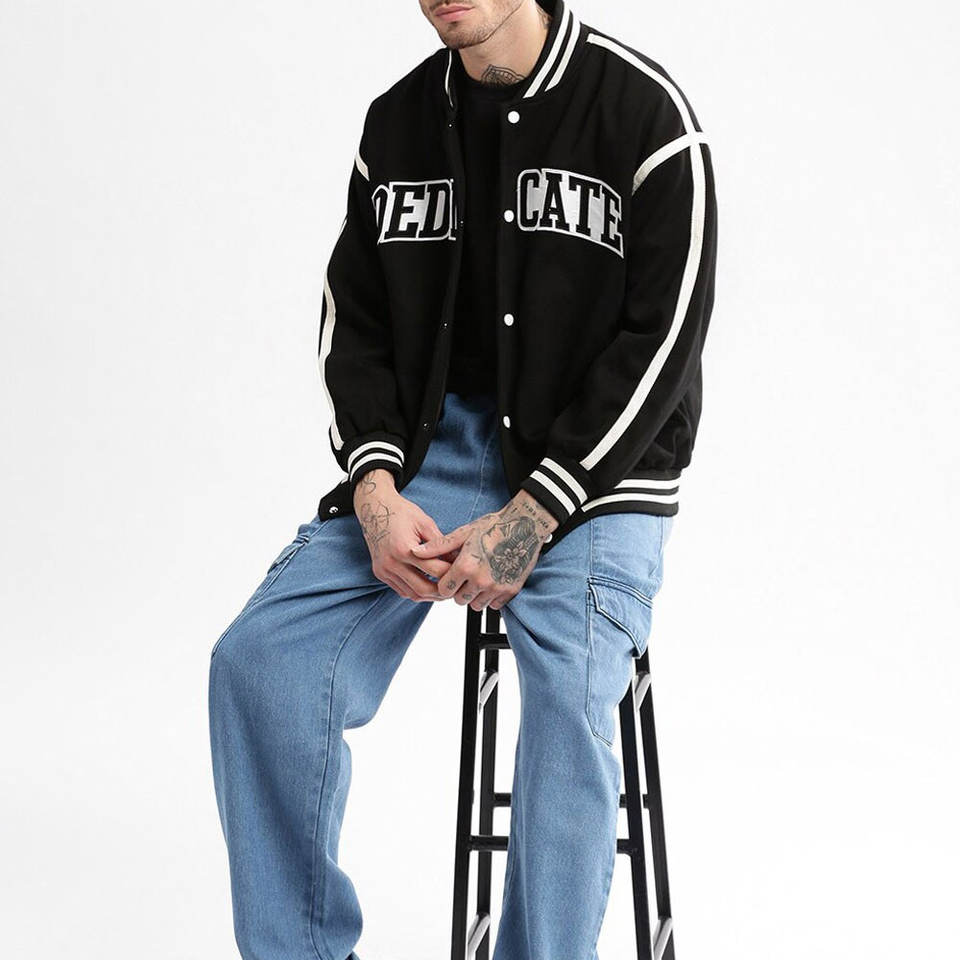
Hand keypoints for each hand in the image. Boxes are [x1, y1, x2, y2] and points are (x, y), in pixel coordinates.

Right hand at [353, 468, 452, 601]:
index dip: (451, 572)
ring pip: (411, 594)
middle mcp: (391, 563)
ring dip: (429, 595)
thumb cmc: (401, 512)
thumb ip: (441, 544)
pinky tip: (428, 586)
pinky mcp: (380, 573)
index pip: (434, 570)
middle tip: (455, 587)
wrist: (374, 509)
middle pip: (423, 588)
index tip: (461, 571)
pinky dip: (416, 592)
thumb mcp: (425, 523)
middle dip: (442, 591)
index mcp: (404, 548)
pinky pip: (401, 590)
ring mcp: (384, 570)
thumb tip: (456, 561)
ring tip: (444, 589)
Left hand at [410, 490, 557, 610]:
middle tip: (465, 576)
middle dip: (458, 590)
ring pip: (476, 605)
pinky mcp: (511, 591)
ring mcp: (497, 587)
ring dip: (474, 596)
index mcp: (466, 566)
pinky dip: (491, 597)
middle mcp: (481, 580)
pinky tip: (492, 580)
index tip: (449, 576)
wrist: (525, 526)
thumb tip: (415, 552)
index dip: (444, 583)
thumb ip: (438, 546)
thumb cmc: (494, 526)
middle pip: (459, 600)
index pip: (444, 590)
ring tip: (478, 578)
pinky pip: (494, 605)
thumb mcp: (463, 533)